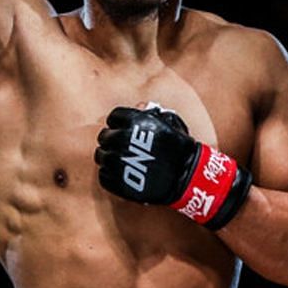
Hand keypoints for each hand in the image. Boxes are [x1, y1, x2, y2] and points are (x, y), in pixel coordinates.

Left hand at [94, 105, 251, 229]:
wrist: (186, 176)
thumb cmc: (179, 147)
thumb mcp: (170, 123)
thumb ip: (151, 113)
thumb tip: (139, 106)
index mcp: (134, 122)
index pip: (114, 117)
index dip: (120, 122)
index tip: (125, 128)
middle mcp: (122, 139)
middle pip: (104, 136)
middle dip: (112, 139)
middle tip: (123, 146)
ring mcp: (117, 162)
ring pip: (101, 156)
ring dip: (109, 156)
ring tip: (122, 161)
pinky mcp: (116, 181)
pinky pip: (103, 175)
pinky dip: (110, 174)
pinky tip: (122, 173)